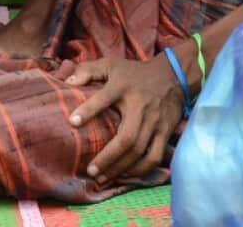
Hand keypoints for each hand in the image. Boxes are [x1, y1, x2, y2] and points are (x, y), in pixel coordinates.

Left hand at [66, 54, 184, 182]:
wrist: (174, 75)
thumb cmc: (135, 73)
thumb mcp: (111, 64)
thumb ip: (88, 70)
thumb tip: (68, 81)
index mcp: (122, 87)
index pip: (103, 98)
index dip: (88, 110)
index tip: (72, 122)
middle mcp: (139, 106)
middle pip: (126, 138)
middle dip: (107, 157)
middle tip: (91, 170)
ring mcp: (154, 121)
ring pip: (139, 151)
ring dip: (120, 168)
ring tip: (103, 178)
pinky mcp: (165, 131)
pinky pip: (154, 156)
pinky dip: (141, 169)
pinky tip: (126, 175)